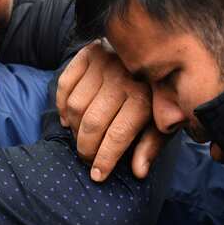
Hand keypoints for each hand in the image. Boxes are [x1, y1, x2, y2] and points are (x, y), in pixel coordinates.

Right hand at [56, 40, 165, 181]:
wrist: (155, 48)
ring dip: (72, 128)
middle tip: (87, 159)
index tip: (97, 176)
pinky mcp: (88, 54)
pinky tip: (66, 120)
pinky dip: (61, 105)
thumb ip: (151, 145)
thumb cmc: (156, 93)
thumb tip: (138, 172)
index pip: (118, 135)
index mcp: (144, 97)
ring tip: (80, 138)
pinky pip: (64, 84)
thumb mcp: (163, 119)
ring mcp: (103, 64)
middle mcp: (122, 79)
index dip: (105, 159)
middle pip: (92, 123)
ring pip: (75, 106)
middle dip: (86, 149)